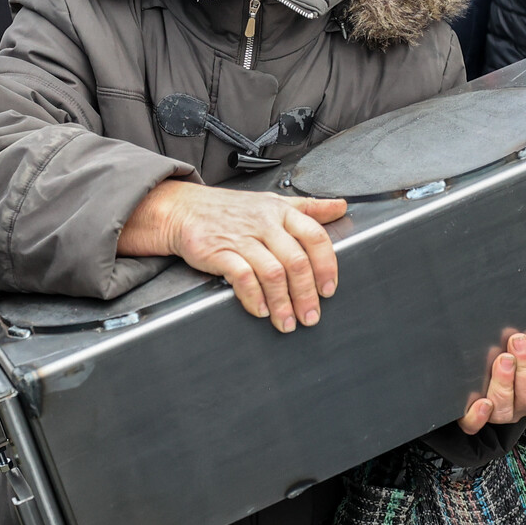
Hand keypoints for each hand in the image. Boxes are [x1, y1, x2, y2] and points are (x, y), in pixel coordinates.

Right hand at [119, 180, 346, 331]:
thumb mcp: (272, 202)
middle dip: (307, 294)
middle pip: (296, 261)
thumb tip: (341, 207)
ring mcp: (242, 238)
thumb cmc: (230, 210)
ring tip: (287, 322)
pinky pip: (242, 277)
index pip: (315, 237)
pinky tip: (260, 310)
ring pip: (273, 273)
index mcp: (281, 212)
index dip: (326, 265)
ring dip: (282, 302)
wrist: (184, 209)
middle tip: (310, 315)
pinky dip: (254, 297)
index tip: (328, 289)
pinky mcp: (220, 252)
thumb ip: (308, 208)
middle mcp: (265, 224)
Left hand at [461, 329, 525, 434]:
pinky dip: (478, 416)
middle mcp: (522, 407)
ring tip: (503, 358)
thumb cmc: (515, 372)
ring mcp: (499, 414)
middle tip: (518, 340)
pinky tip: (481, 402)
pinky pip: (475, 424)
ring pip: (505, 408)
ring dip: (505, 382)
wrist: (479, 392)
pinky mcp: (472, 419)